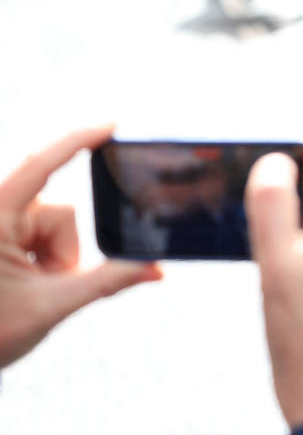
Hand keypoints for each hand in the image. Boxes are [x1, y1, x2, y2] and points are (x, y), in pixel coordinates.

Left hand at [0, 127, 162, 368]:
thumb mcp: (49, 307)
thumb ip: (106, 283)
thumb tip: (156, 268)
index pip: (40, 167)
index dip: (77, 142)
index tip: (111, 127)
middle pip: (60, 214)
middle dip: (64, 253)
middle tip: (45, 289)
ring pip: (54, 228)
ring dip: (53, 261)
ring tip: (29, 293)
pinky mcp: (2, 236)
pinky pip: (41, 236)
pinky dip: (45, 260)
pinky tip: (25, 284)